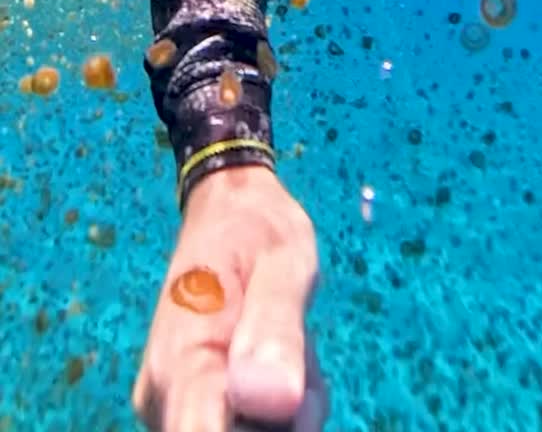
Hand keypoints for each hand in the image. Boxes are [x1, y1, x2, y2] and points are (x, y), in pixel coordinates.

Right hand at [133, 166, 326, 431]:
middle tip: (301, 349)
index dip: (256, 431)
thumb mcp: (283, 262)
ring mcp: (177, 407)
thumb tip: (271, 403)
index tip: (286, 391)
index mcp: (178, 363)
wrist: (228, 209)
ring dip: (290, 411)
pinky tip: (289, 360)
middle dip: (286, 418)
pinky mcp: (196, 410)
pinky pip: (253, 428)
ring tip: (296, 343)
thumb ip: (275, 327)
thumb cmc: (255, 227)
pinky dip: (284, 409)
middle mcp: (164, 399)